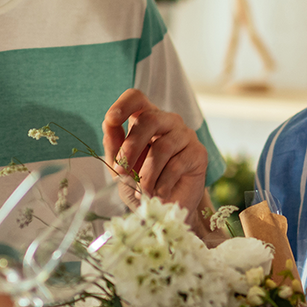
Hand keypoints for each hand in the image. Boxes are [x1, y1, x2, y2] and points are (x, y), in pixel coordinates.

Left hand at [102, 89, 209, 222]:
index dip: (124, 105)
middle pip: (150, 119)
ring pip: (163, 146)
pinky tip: (158, 194)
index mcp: (146, 119)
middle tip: (122, 171)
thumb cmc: (142, 183)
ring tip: (142, 191)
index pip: (137, 98)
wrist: (166, 208)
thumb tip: (108, 123)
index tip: (111, 119)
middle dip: (131, 147)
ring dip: (147, 174)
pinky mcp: (198, 153)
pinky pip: (177, 164)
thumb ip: (114, 146)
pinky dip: (162, 183)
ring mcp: (185, 135)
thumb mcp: (121, 168)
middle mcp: (167, 121)